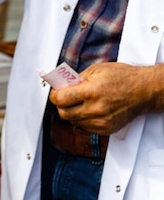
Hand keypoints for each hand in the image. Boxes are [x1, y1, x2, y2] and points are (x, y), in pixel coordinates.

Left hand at [49, 62, 163, 134]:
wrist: (144, 91)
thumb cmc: (122, 78)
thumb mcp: (96, 70)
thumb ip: (75, 79)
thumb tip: (59, 85)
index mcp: (91, 91)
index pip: (60, 99)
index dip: (54, 95)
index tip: (55, 93)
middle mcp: (95, 109)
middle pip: (64, 113)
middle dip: (61, 105)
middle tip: (66, 98)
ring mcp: (101, 121)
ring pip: (73, 121)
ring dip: (73, 112)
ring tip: (82, 102)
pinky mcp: (106, 129)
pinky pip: (85, 127)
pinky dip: (83, 119)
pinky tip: (91, 109)